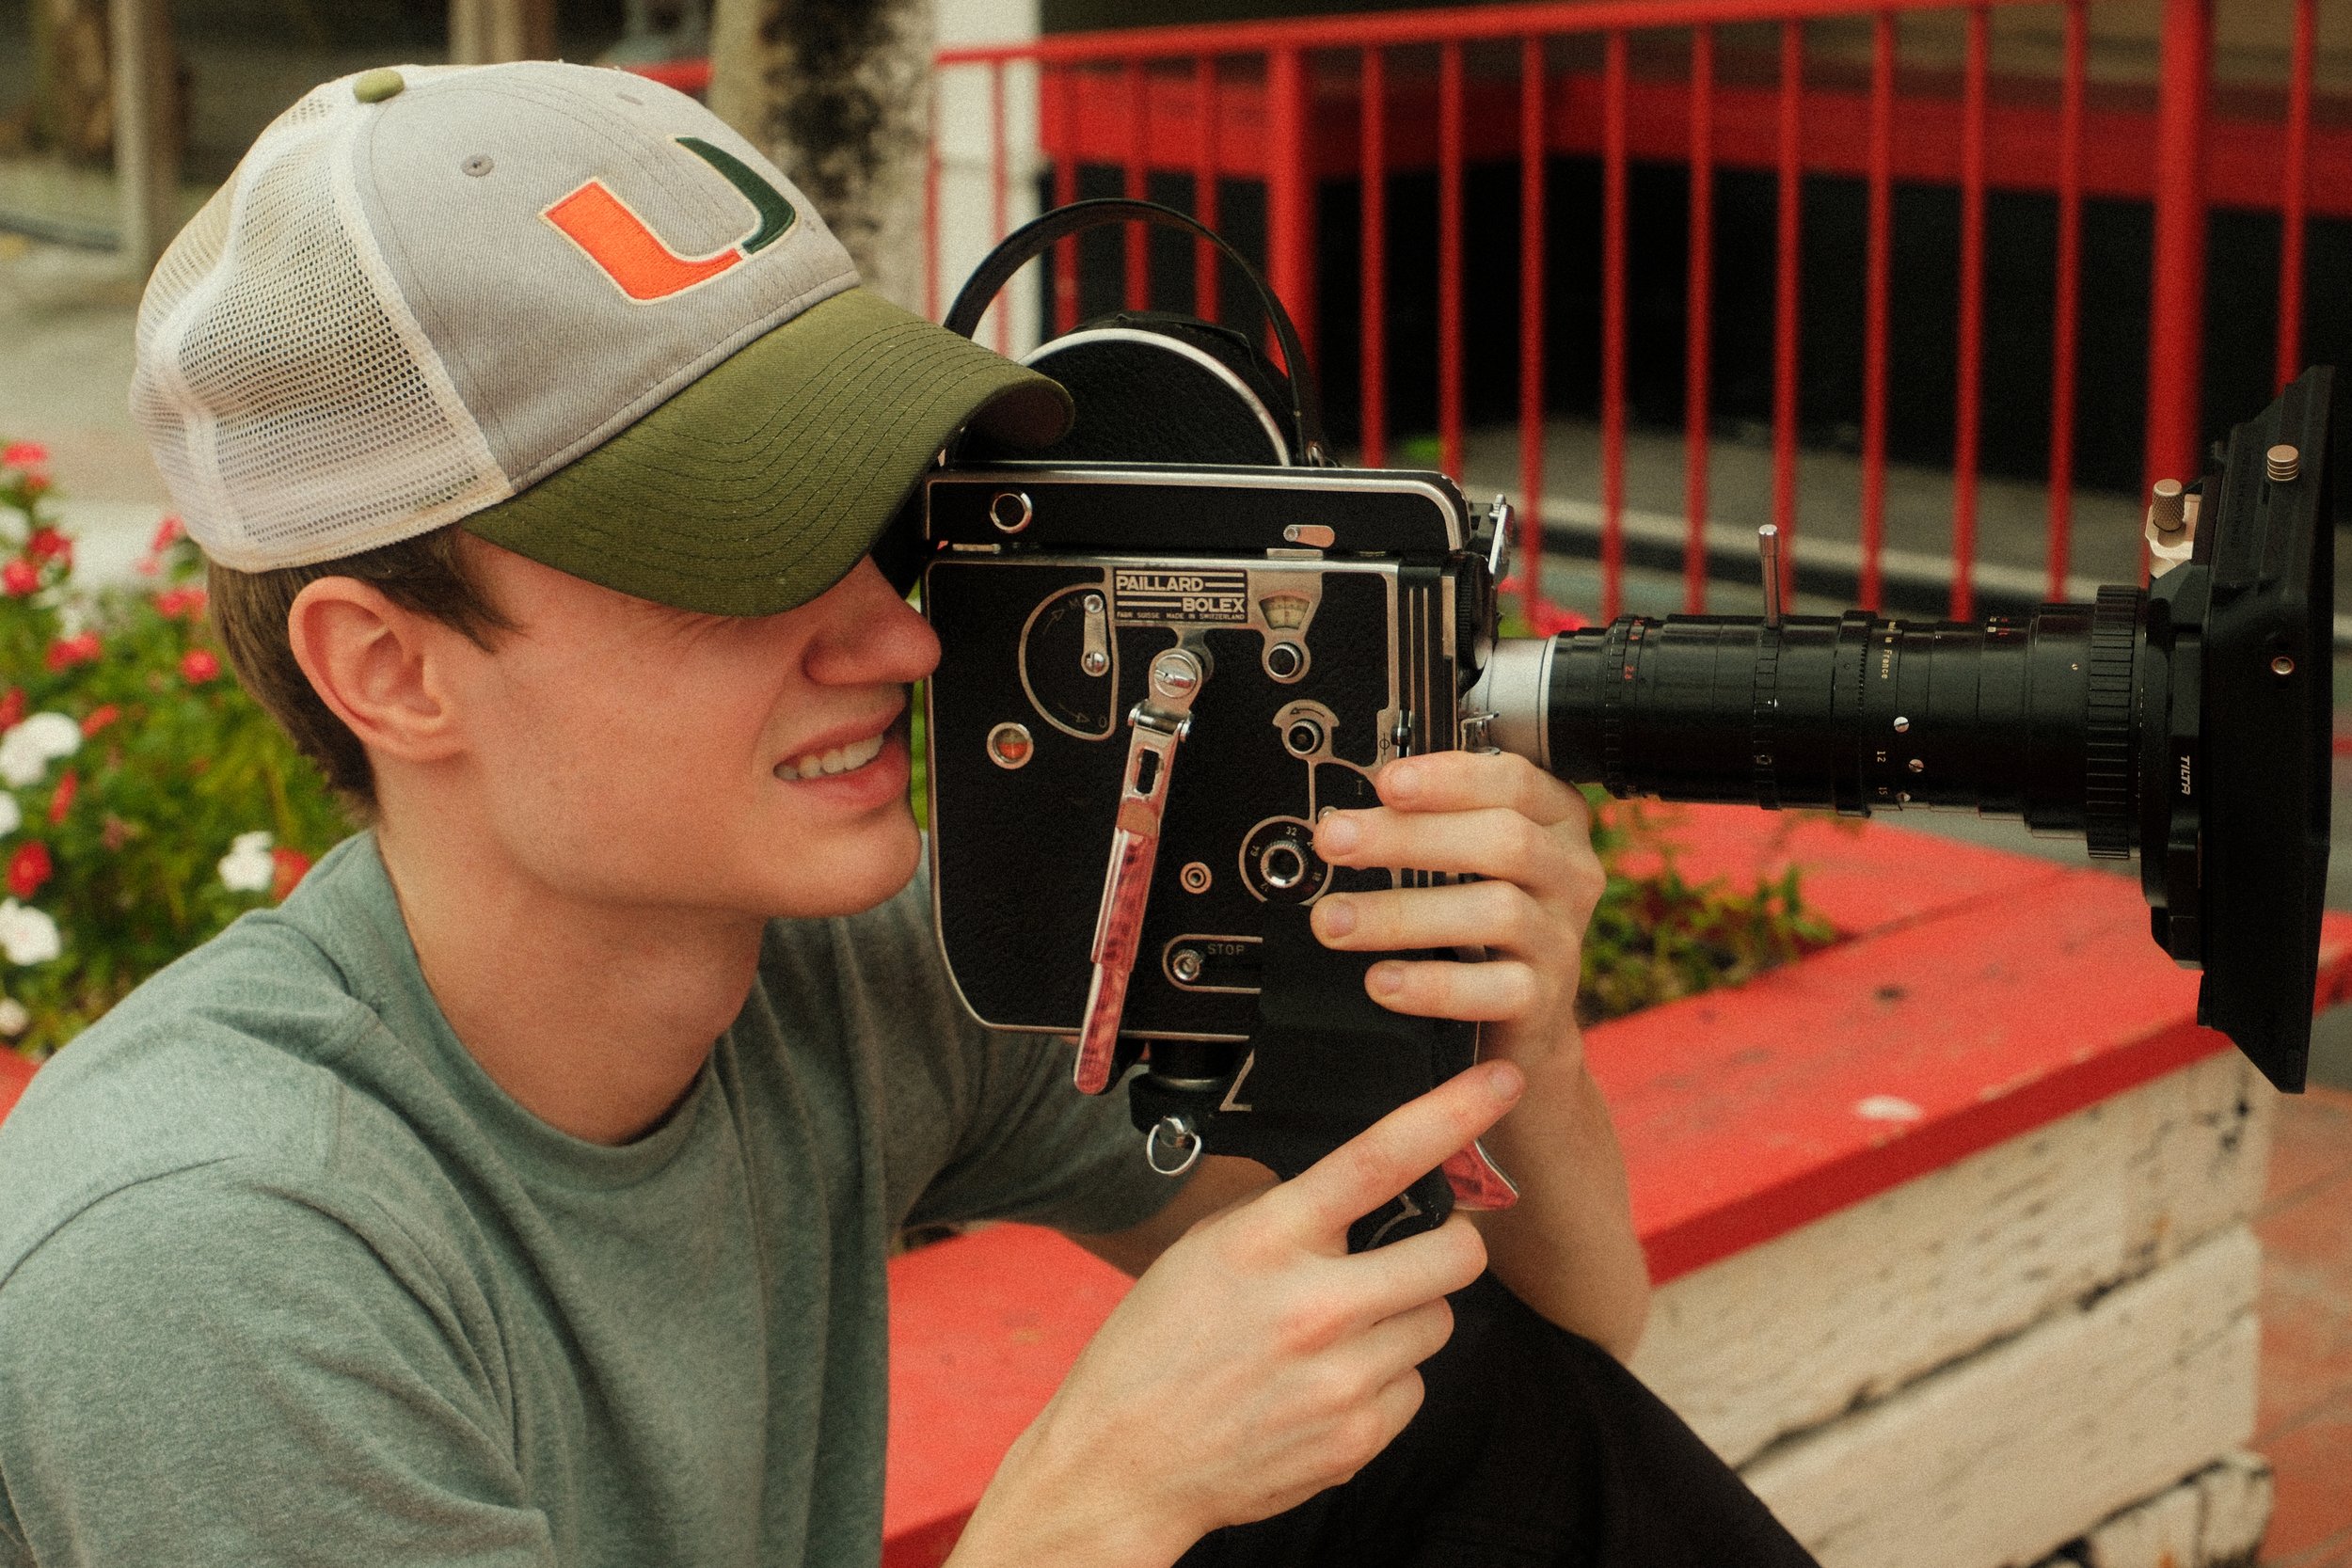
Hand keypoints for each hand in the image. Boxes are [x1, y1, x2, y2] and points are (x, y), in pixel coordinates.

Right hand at [950, 1061, 1525, 1567]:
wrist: (1126, 1461)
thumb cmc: (1160, 1343)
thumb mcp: (1209, 1248)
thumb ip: (1292, 1215)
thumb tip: (1376, 1184)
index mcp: (1267, 1241)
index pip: (1377, 1161)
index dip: (1450, 1113)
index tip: (1500, 1082)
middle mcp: (1312, 1308)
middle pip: (1453, 1254)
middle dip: (1453, 1244)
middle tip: (1423, 1248)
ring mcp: (1340, 1380)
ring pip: (1438, 1323)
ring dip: (1408, 1317)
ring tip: (1343, 1330)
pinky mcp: (1357, 1438)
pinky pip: (1415, 1387)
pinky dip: (1386, 1380)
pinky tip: (1329, 1383)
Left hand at [1308, 752, 1604, 1079]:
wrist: (1521, 1015)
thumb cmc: (1483, 918)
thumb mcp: (1472, 857)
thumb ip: (1431, 824)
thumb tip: (1347, 819)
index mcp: (1555, 820)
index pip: (1515, 782)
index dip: (1450, 778)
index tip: (1386, 783)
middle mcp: (1568, 873)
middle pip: (1504, 840)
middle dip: (1408, 837)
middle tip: (1335, 841)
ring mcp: (1561, 937)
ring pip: (1497, 912)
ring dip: (1402, 913)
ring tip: (1335, 922)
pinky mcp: (1545, 998)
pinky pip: (1494, 988)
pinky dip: (1431, 985)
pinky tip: (1382, 980)